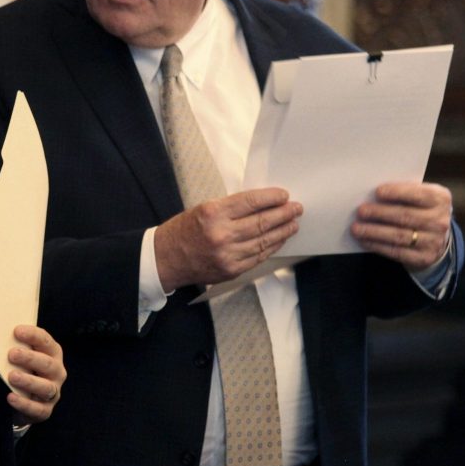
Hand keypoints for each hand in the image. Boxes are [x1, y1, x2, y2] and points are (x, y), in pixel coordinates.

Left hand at [6, 325, 65, 423]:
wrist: (24, 400)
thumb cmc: (21, 370)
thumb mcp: (20, 357)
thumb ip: (14, 346)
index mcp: (52, 353)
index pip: (45, 341)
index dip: (33, 335)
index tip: (16, 331)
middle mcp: (57, 372)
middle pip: (47, 364)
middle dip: (30, 358)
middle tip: (12, 354)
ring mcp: (53, 392)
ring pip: (45, 387)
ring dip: (29, 381)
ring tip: (12, 376)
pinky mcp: (45, 410)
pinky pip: (37, 409)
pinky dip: (24, 404)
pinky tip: (11, 397)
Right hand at [154, 188, 302, 291]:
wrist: (167, 258)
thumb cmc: (185, 230)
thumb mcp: (205, 208)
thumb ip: (232, 208)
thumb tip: (263, 204)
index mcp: (214, 213)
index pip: (251, 202)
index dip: (271, 198)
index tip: (284, 195)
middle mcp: (222, 234)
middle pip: (262, 222)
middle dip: (283, 214)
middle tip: (297, 208)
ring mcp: (228, 255)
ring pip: (264, 241)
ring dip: (282, 231)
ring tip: (293, 224)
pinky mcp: (232, 269)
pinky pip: (258, 257)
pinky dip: (272, 247)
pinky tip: (279, 239)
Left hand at [352, 181, 452, 271]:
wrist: (438, 238)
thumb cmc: (422, 210)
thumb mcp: (422, 197)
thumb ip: (405, 192)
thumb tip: (374, 194)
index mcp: (440, 199)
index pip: (418, 194)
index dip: (397, 193)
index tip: (377, 192)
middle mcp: (440, 221)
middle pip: (406, 216)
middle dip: (380, 213)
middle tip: (361, 211)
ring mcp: (433, 241)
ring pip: (399, 235)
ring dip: (374, 232)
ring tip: (356, 228)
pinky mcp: (423, 258)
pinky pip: (396, 252)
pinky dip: (377, 246)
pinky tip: (364, 240)